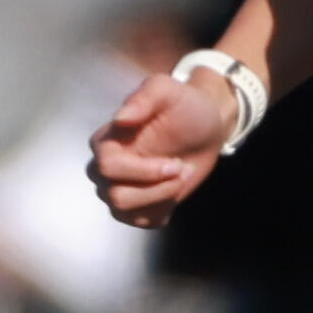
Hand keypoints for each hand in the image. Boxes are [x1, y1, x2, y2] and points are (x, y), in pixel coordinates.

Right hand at [85, 62, 244, 228]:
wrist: (206, 128)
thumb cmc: (185, 107)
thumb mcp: (168, 91)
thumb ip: (143, 98)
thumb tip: (120, 119)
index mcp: (106, 141)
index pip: (107, 167)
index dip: (142, 171)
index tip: (174, 163)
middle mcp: (106, 168)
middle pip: (114, 194)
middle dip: (154, 187)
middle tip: (181, 169)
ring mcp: (119, 188)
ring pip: (125, 210)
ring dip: (161, 197)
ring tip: (181, 177)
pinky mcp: (137, 206)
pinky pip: (141, 222)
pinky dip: (163, 210)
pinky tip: (175, 188)